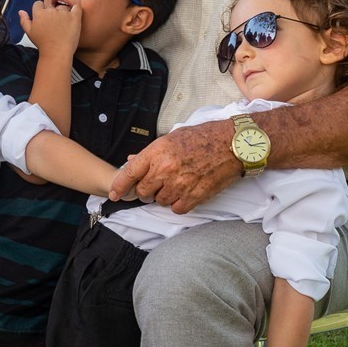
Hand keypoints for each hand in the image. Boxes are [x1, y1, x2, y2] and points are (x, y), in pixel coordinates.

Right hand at [19, 0, 80, 57]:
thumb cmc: (43, 45)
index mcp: (39, 14)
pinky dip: (75, 8)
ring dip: (64, 12)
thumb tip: (21, 12)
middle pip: (51, 5)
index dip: (41, 10)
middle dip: (52, 12)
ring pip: (63, 6)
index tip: (45, 18)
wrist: (56, 53)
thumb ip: (24, 21)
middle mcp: (51, 11)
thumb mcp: (29, 33)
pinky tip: (73, 15)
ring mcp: (63, 13)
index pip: (38, 4)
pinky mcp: (74, 17)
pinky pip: (76, 7)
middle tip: (55, 24)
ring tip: (64, 25)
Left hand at [108, 120, 239, 213]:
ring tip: (177, 184)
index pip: (130, 172)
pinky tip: (186, 193)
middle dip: (147, 191)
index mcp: (157, 151)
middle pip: (143, 191)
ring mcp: (180, 184)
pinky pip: (177, 209)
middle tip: (158, 184)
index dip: (120, 186)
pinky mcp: (195, 196)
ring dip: (165, 197)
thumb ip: (150, 153)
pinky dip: (179, 204)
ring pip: (160, 201)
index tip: (114, 194)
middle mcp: (166, 169)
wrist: (232, 144)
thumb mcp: (172, 138)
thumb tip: (131, 160)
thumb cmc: (203, 137)